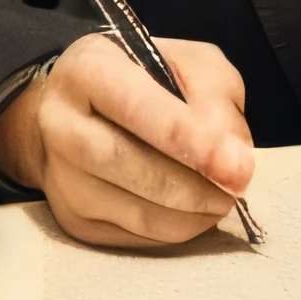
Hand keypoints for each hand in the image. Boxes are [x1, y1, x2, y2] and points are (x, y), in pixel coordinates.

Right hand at [0, 32, 255, 246]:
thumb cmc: (142, 81)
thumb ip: (214, 93)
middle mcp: (61, 123)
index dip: (192, 142)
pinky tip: (192, 208)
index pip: (138, 109)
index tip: (239, 168)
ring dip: (194, 213)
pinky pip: (137, 238)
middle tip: (237, 188)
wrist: (75, 112)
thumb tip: (232, 154)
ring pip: (138, 212)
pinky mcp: (72, 220)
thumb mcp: (184, 61)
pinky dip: (177, 228)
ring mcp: (61, 178)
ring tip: (221, 198)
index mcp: (88, 70)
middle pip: (131, 165)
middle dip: (196, 185)